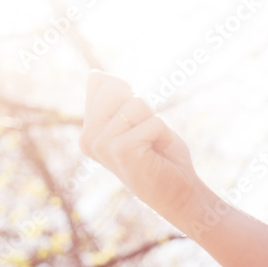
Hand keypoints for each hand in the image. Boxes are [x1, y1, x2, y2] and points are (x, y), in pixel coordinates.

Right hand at [79, 70, 202, 223]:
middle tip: (147, 134)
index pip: (101, 83)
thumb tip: (96, 74)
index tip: (137, 123)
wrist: (179, 192)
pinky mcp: (120, 150)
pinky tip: (157, 153)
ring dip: (155, 123)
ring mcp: (101, 145)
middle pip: (115, 89)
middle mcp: (88, 138)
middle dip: (142, 107)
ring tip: (153, 145)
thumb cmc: (161, 155)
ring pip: (137, 105)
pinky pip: (152, 122)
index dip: (129, 95)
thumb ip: (116, 98)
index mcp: (89, 129)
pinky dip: (163, 134)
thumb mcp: (138, 120)